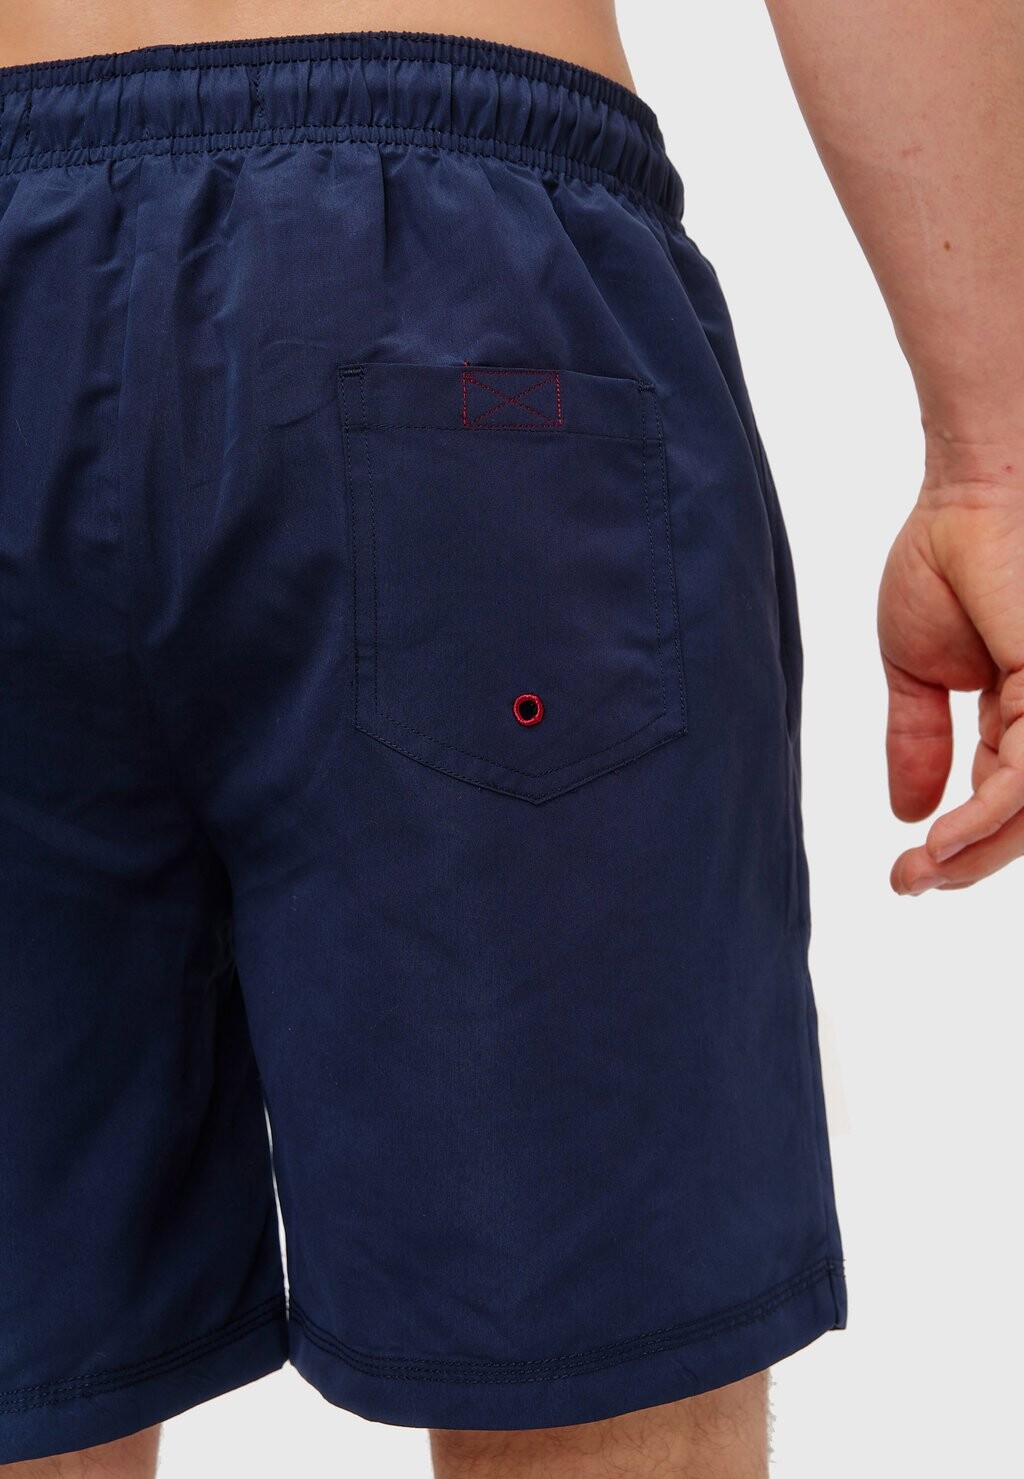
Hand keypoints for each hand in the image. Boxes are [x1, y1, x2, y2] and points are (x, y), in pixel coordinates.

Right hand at [878, 473, 1023, 892]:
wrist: (970, 491)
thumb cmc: (948, 553)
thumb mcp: (917, 670)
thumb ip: (917, 741)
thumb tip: (908, 812)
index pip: (1005, 797)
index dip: (962, 841)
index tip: (906, 872)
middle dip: (971, 861)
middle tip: (909, 883)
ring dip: (977, 855)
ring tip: (919, 874)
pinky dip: (985, 822)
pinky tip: (941, 845)